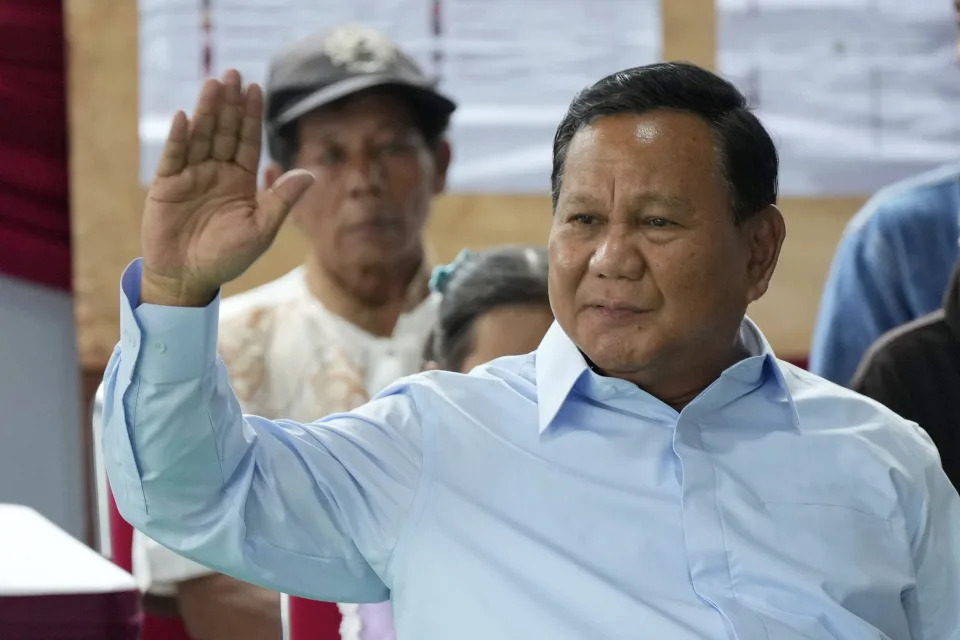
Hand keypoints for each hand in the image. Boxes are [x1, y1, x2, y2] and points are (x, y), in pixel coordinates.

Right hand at [140, 69, 314, 305]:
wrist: (188, 279)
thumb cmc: (228, 258)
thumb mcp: (261, 230)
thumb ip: (281, 200)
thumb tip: (311, 174)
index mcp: (241, 181)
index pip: (248, 141)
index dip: (251, 116)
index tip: (256, 88)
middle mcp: (216, 172)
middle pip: (225, 131)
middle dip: (230, 104)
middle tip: (234, 73)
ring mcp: (191, 176)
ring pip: (201, 137)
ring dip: (207, 111)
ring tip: (214, 84)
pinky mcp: (166, 185)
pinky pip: (174, 157)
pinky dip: (180, 138)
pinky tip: (186, 118)